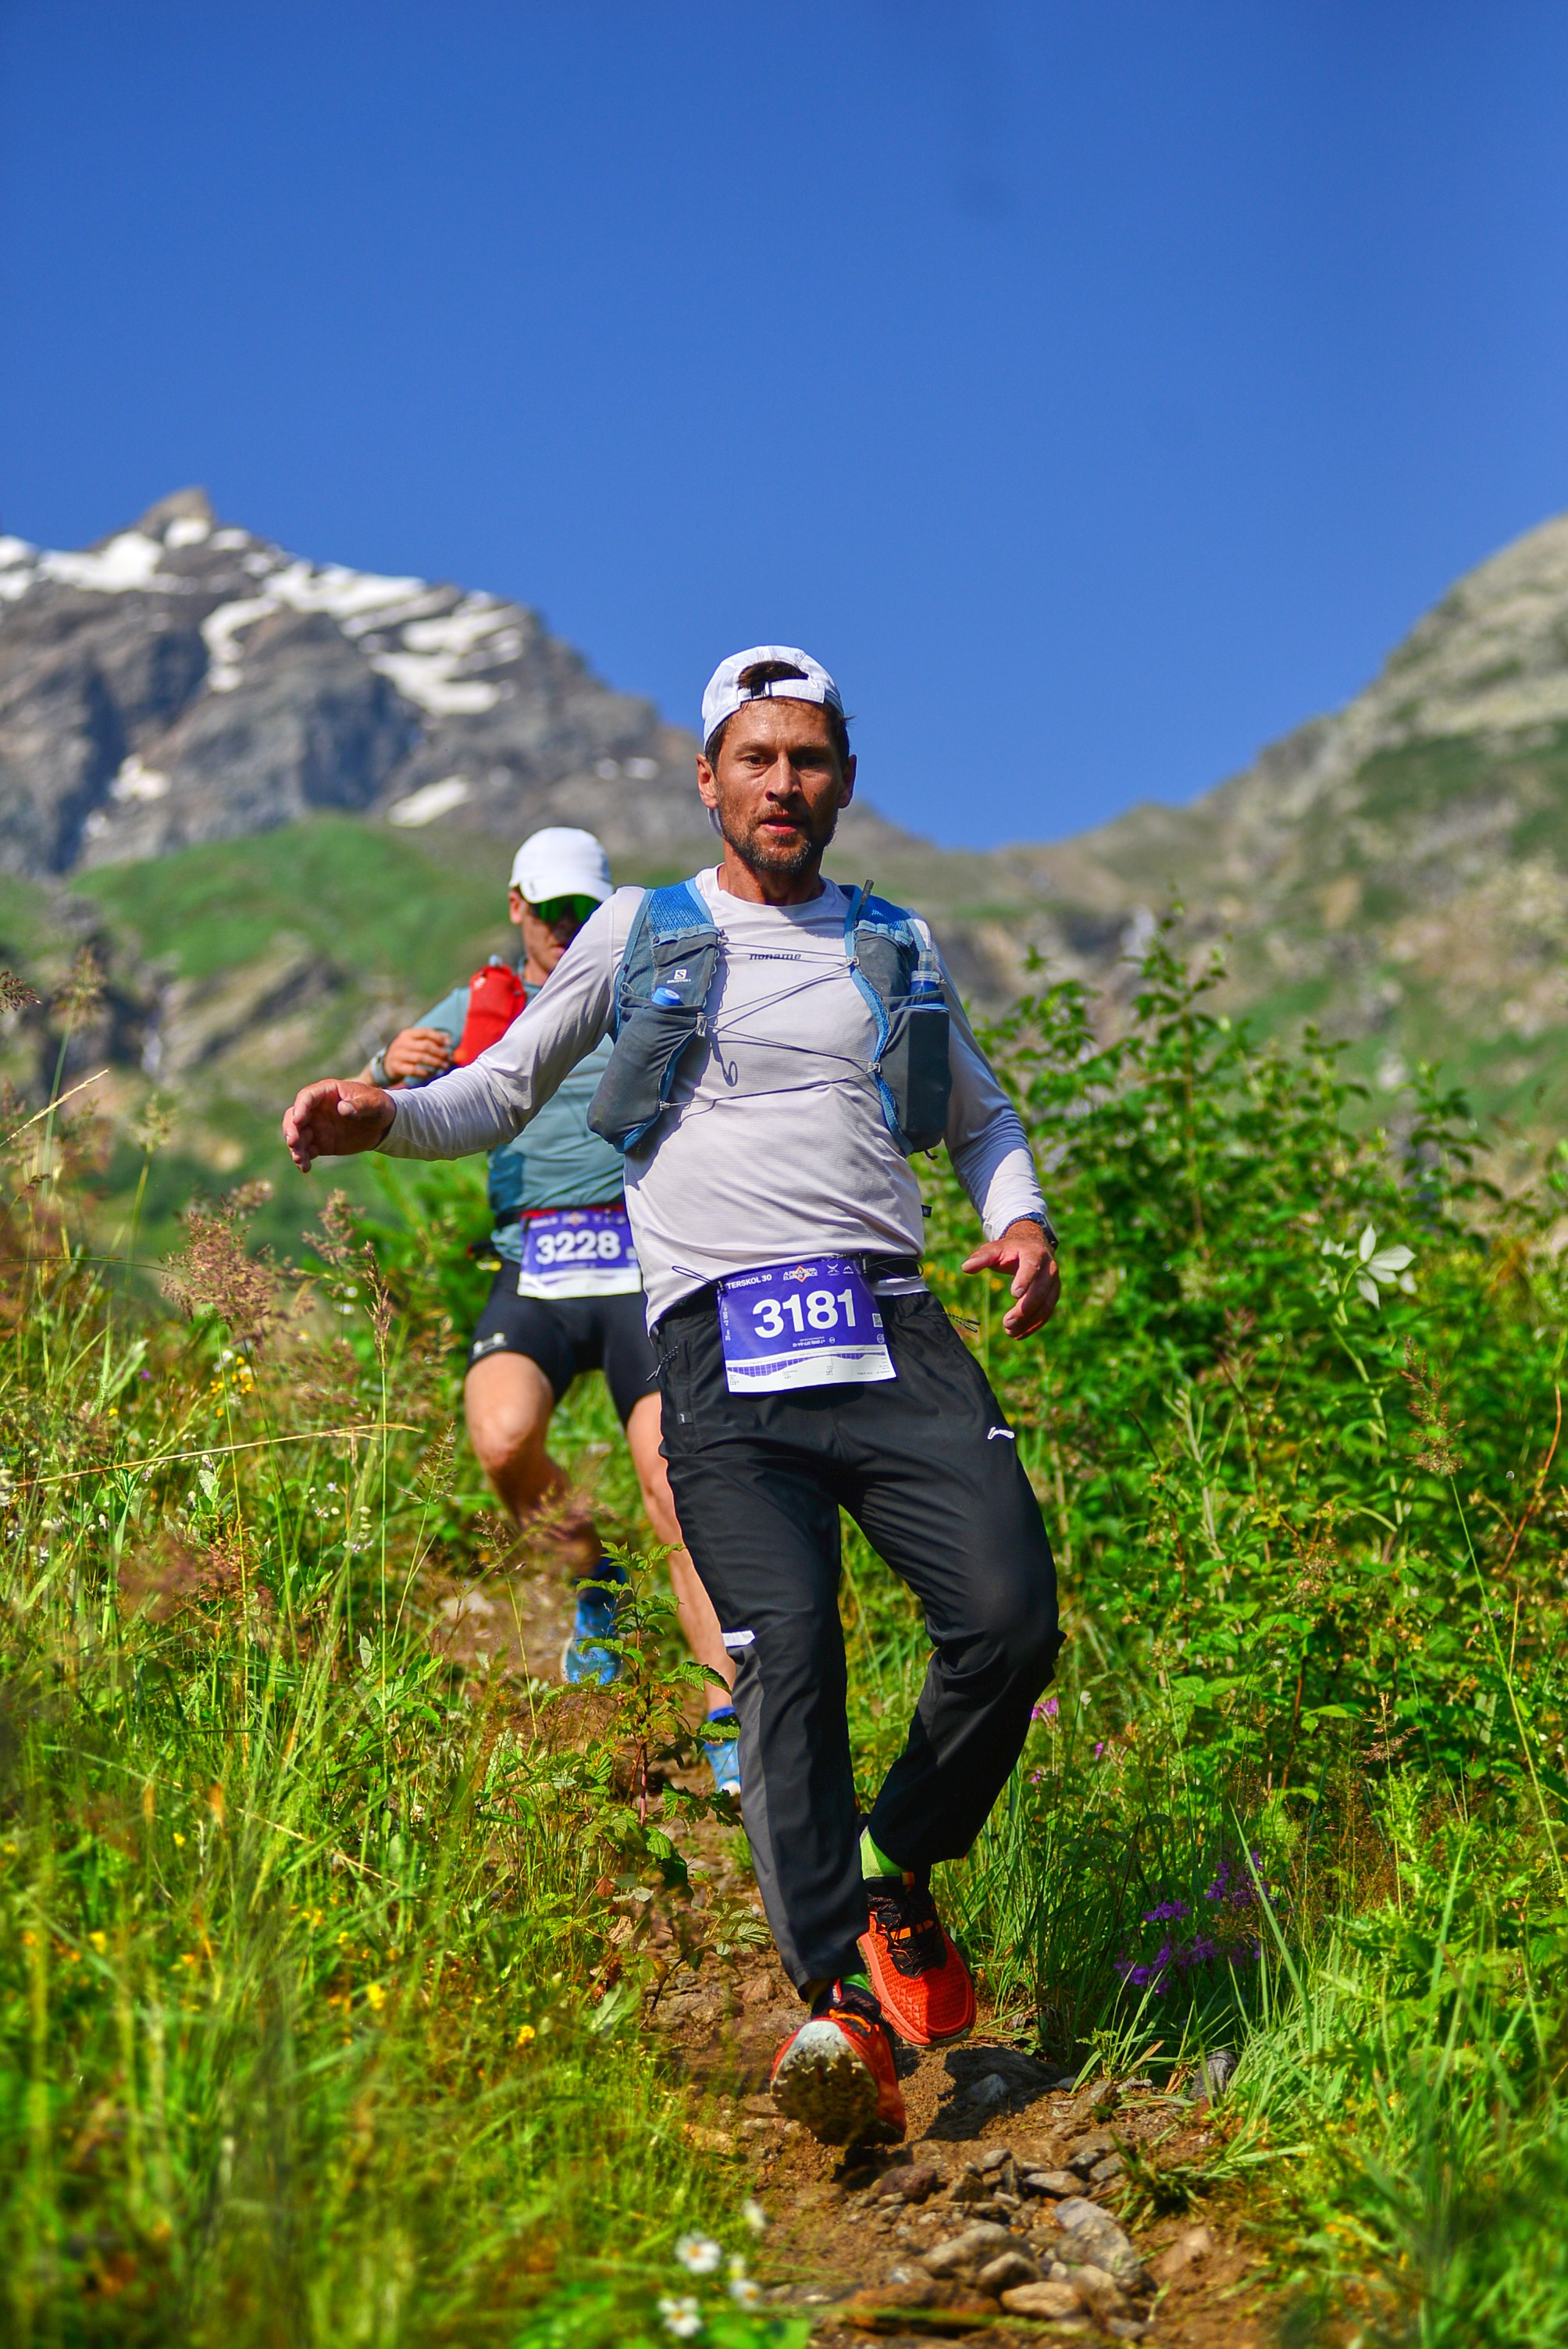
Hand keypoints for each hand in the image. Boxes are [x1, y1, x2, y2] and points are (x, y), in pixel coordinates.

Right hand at [283, 1080, 394, 1172]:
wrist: (383, 1125)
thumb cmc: (378, 1106)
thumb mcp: (374, 1104)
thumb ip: (360, 1105)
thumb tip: (343, 1109)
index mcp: (327, 1092)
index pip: (307, 1097)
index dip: (300, 1108)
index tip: (299, 1121)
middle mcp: (316, 1109)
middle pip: (294, 1116)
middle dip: (291, 1129)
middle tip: (293, 1142)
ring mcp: (316, 1126)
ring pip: (297, 1136)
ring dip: (295, 1148)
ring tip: (300, 1160)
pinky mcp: (320, 1143)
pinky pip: (306, 1151)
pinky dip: (303, 1159)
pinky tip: (305, 1168)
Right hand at [382, 1026, 454, 1082]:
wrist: (387, 1064)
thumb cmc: (408, 1052)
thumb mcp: (415, 1042)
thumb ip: (430, 1039)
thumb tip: (448, 1038)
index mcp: (407, 1034)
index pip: (425, 1032)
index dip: (439, 1037)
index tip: (450, 1043)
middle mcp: (401, 1043)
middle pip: (425, 1046)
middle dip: (440, 1052)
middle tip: (449, 1058)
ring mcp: (398, 1055)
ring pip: (420, 1058)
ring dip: (435, 1063)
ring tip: (445, 1066)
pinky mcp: (396, 1066)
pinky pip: (413, 1070)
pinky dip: (424, 1072)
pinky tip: (432, 1073)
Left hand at [962, 1218, 1059, 1338]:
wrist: (1032, 1247)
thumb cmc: (1009, 1250)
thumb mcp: (994, 1249)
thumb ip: (981, 1258)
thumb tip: (965, 1268)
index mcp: (1034, 1253)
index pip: (1032, 1267)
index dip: (1025, 1280)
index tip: (1014, 1295)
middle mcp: (1049, 1268)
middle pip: (1040, 1291)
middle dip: (1024, 1309)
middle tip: (1007, 1323)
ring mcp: (1054, 1283)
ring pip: (1045, 1305)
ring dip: (1028, 1321)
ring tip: (1010, 1332)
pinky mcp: (1053, 1295)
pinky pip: (1046, 1313)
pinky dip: (1033, 1325)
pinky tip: (1018, 1334)